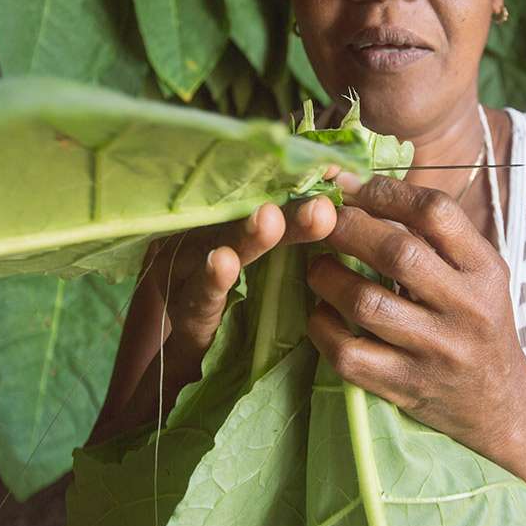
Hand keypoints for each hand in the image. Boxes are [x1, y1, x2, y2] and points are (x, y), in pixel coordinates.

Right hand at [145, 167, 340, 399]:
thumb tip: (340, 195)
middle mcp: (203, 232)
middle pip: (244, 213)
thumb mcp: (273, 257)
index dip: (294, 179)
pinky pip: (200, 292)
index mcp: (225, 215)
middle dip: (282, 205)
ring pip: (219, 245)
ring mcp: (188, 269)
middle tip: (318, 200)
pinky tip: (223, 263)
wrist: (207, 353)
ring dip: (246, 235)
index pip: (260, 189)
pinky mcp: (185, 308)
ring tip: (270, 218)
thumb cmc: (247, 294)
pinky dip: (212, 277)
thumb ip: (296, 225)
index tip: (332, 171)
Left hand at [306, 173, 525, 456]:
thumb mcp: (479, 272)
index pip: (436, 212)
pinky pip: (350, 354)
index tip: (351, 187)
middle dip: (347, 227)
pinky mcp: (406, 387)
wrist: (499, 404)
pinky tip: (320, 313)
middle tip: (320, 220)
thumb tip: (363, 186)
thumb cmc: (478, 321)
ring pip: (366, 303)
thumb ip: (436, 234)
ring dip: (327, 276)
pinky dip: (323, 328)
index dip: (385, 192)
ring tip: (314, 265)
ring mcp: (436, 351)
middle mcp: (466, 308)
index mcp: (485, 269)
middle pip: (398, 252)